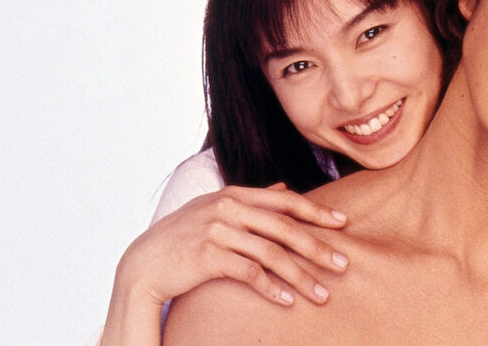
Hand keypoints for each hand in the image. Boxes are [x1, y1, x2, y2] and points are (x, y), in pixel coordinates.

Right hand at [116, 183, 348, 307]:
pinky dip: (272, 287)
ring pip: (271, 253)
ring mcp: (217, 230)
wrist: (145, 262)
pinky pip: (249, 272)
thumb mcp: (216, 209)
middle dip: (317, 247)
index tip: (342, 223)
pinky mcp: (207, 256)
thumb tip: (284, 187)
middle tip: (343, 265)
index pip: (285, 201)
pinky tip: (288, 300)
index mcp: (234, 194)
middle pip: (284, 228)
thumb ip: (251, 200)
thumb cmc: (184, 237)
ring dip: (301, 276)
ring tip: (322, 294)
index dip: (315, 212)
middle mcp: (227, 208)